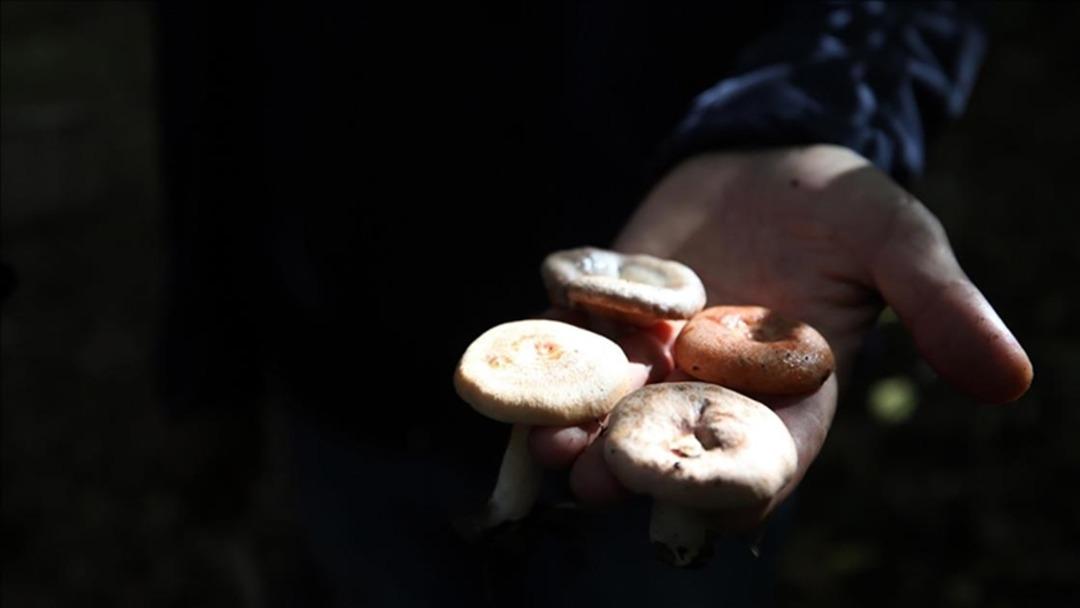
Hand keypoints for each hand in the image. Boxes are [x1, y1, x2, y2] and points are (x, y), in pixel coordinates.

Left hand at [531, 144, 1032, 528]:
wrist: (759, 157)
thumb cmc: (837, 202)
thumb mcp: (894, 242)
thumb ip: (938, 305)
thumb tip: (1011, 379)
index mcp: (789, 400)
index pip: (765, 462)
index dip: (739, 482)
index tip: (708, 493)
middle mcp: (713, 396)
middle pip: (672, 451)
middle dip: (637, 470)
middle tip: (599, 481)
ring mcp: (654, 367)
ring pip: (609, 417)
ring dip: (575, 436)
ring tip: (546, 446)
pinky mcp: (607, 329)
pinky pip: (569, 359)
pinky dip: (543, 371)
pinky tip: (510, 378)